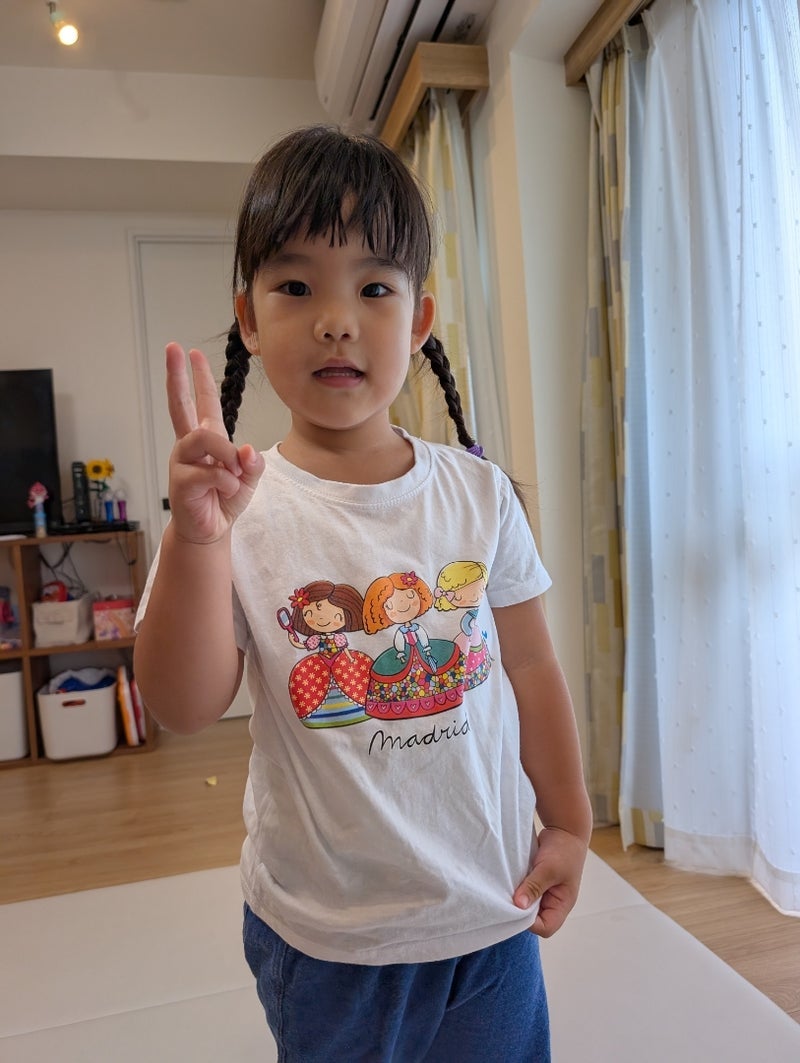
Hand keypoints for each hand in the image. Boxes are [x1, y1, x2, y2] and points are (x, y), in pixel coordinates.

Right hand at [166, 342, 264, 543]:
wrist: (210, 530)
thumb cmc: (225, 500)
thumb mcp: (248, 479)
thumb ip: (253, 464)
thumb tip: (247, 451)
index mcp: (207, 439)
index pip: (203, 403)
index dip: (199, 378)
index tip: (190, 352)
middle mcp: (191, 446)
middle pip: (180, 405)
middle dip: (177, 375)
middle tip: (171, 348)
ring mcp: (183, 461)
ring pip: (204, 437)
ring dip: (226, 454)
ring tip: (233, 474)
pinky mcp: (181, 481)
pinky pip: (211, 472)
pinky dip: (226, 482)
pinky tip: (224, 492)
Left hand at [513, 826, 588, 937]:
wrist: (565, 829)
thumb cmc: (563, 850)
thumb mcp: (549, 869)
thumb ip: (534, 887)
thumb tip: (519, 905)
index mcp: (562, 904)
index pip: (546, 927)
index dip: (531, 924)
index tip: (517, 909)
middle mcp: (553, 902)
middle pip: (535, 919)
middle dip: (521, 912)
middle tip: (507, 900)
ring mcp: (545, 892)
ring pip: (528, 905)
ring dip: (518, 899)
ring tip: (507, 890)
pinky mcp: (536, 882)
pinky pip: (525, 892)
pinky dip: (517, 889)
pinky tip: (509, 882)